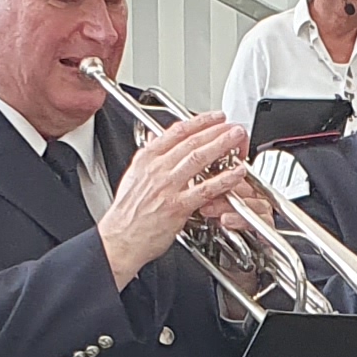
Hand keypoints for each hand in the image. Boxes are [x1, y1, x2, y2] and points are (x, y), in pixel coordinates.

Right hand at [98, 110, 256, 288]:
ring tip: (236, 139)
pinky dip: (224, 179)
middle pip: (190, 142)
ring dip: (221, 146)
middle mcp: (157, 169)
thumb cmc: (126, 212)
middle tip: (232, 126)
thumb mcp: (133, 175)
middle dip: (215, 130)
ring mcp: (168, 187)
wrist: (119, 239)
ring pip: (198, 159)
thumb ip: (147, 155)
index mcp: (146, 159)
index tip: (214, 117)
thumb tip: (152, 138)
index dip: (199, 121)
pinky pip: (205, 189)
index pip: (176, 132)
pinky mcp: (177, 206)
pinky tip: (236, 173)